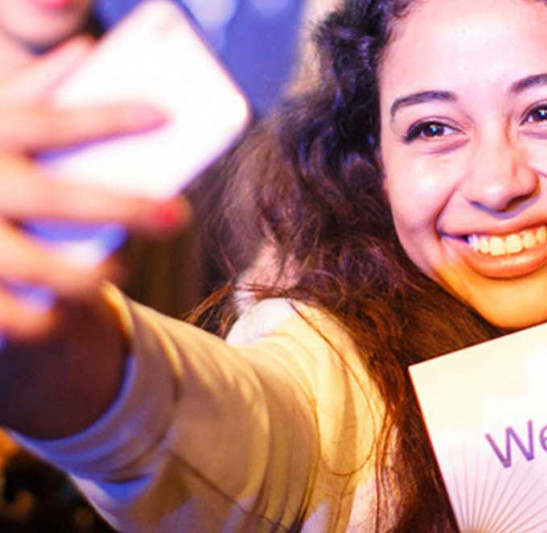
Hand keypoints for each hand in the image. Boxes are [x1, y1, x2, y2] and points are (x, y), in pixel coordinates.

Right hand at [0, 37, 187, 341]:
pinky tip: (64, 315)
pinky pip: (7, 317)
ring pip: (32, 266)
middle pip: (57, 197)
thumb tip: (84, 49)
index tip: (164, 114)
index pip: (51, 121)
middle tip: (178, 216)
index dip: (107, 116)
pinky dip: (41, 320)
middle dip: (124, 207)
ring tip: (117, 270)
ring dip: (85, 275)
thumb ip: (29, 87)